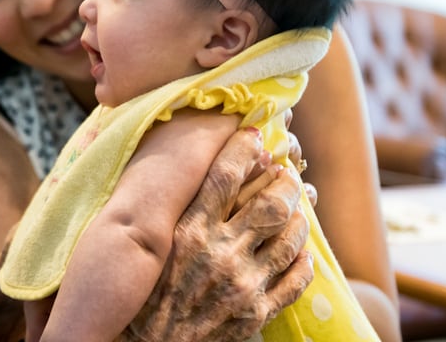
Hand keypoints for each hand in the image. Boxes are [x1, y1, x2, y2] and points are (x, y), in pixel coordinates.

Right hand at [119, 128, 313, 341]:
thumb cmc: (141, 295)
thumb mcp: (150, 245)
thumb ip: (175, 211)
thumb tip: (197, 174)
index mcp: (188, 232)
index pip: (225, 175)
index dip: (244, 147)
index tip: (252, 133)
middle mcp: (219, 254)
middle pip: (270, 203)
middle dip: (285, 180)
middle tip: (286, 170)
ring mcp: (243, 285)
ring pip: (290, 238)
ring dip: (299, 215)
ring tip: (296, 204)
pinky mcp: (256, 313)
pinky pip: (295, 280)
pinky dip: (303, 260)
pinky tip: (301, 251)